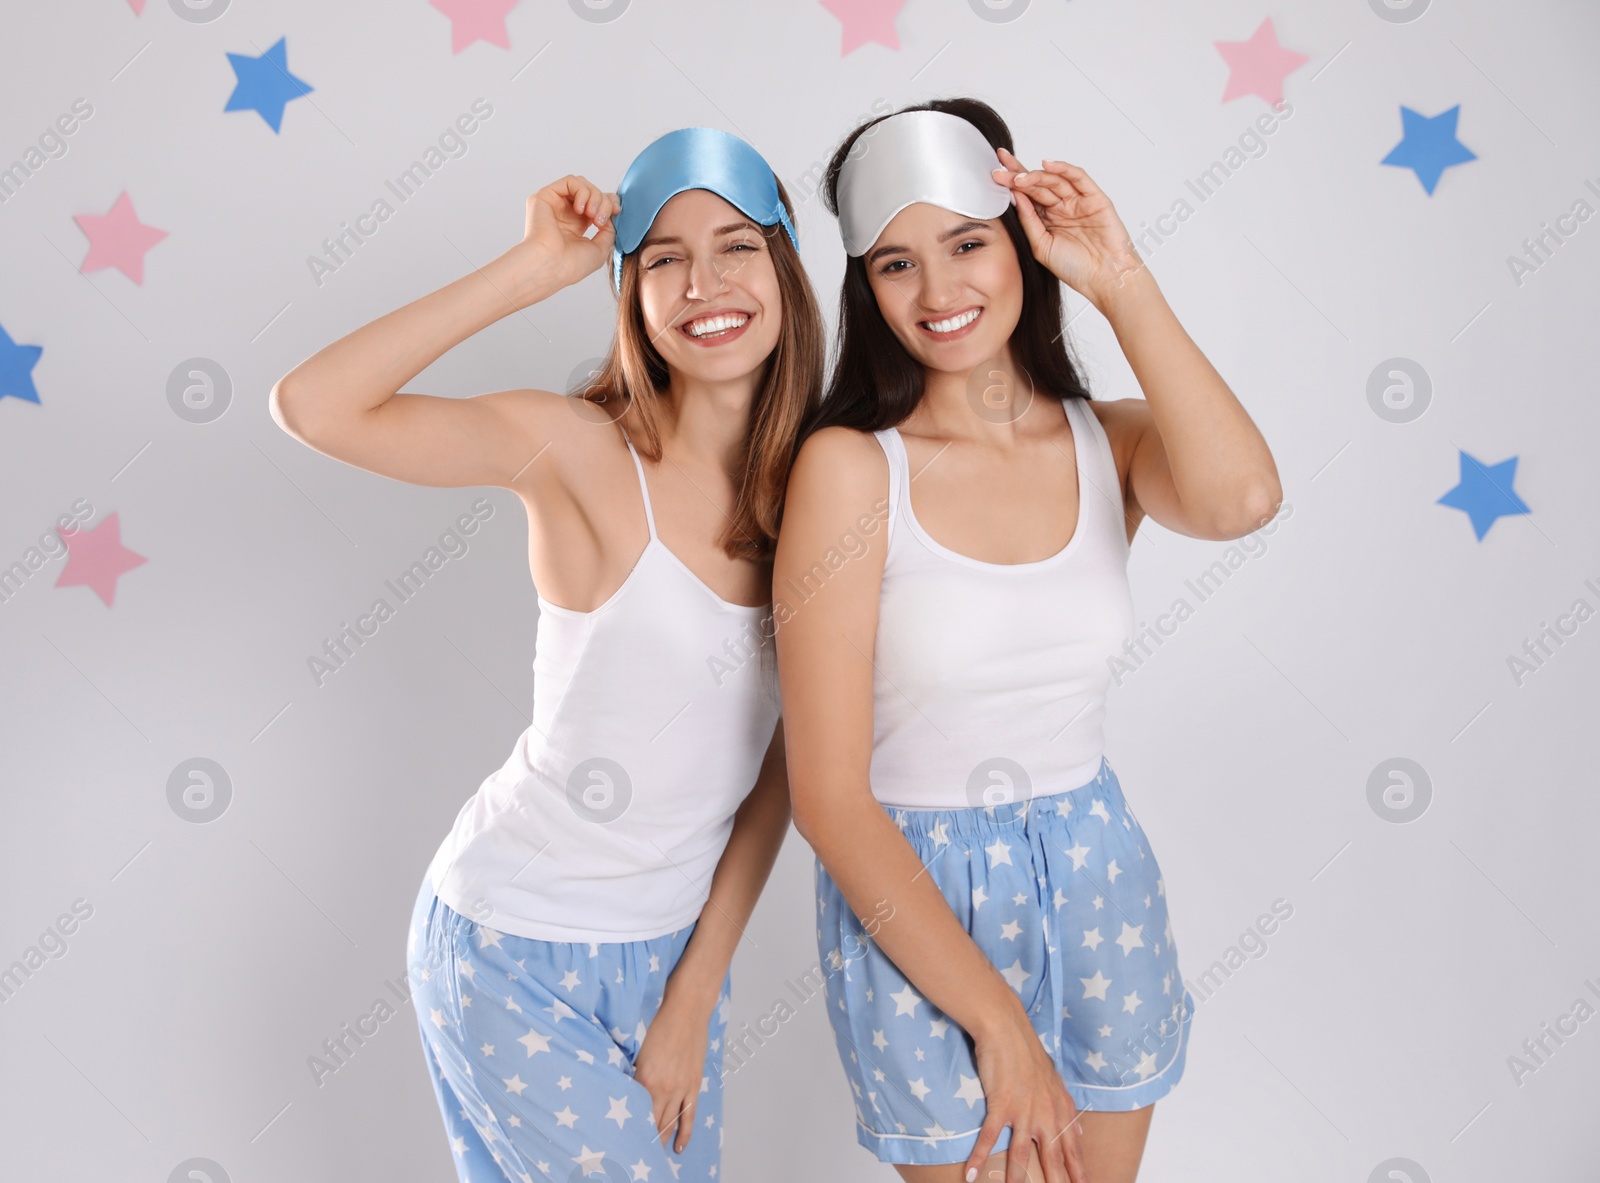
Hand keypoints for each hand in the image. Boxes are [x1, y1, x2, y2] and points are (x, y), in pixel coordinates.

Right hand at [512, 174, 619, 293]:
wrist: (551, 266)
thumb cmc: (572, 265)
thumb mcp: (601, 248)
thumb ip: (609, 229)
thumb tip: (613, 214)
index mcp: (576, 225)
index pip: (596, 203)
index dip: (610, 202)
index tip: (617, 211)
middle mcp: (564, 213)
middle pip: (592, 192)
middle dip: (604, 201)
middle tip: (601, 220)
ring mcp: (554, 204)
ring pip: (582, 184)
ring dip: (594, 196)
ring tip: (592, 215)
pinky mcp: (544, 196)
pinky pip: (570, 181)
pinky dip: (582, 191)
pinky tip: (581, 210)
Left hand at [632, 991, 712, 1155]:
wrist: (686, 1010)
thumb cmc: (660, 1026)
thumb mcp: (640, 1052)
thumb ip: (635, 1075)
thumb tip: (628, 1092)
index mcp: (644, 1079)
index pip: (634, 1114)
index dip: (628, 1130)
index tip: (621, 1143)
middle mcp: (662, 1088)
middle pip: (651, 1123)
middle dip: (643, 1141)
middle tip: (635, 1155)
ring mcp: (680, 1089)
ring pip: (669, 1124)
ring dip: (660, 1141)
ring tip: (652, 1157)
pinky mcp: (693, 1085)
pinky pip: (688, 1116)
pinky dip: (684, 1134)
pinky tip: (678, 1148)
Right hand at [964, 1004, 1089, 1182]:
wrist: (1007, 1028)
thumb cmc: (1028, 1052)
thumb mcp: (1055, 1081)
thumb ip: (1067, 1108)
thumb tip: (1079, 1131)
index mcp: (1059, 1109)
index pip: (1072, 1149)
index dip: (1078, 1172)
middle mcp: (1045, 1113)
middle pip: (1053, 1158)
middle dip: (1058, 1182)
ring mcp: (1023, 1110)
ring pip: (1022, 1154)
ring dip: (1017, 1178)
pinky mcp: (1001, 1104)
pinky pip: (990, 1137)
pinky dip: (979, 1157)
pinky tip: (972, 1175)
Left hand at [990, 146, 1142, 313]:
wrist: (1104, 279)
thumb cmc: (1075, 268)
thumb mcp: (1041, 246)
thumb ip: (1028, 221)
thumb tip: (1015, 197)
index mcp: (1047, 219)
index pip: (1026, 195)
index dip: (1011, 183)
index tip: (995, 175)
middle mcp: (1061, 207)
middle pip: (1037, 184)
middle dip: (1018, 175)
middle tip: (1000, 169)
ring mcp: (1078, 201)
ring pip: (1055, 180)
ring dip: (1036, 175)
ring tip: (1019, 175)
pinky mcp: (1095, 198)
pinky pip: (1079, 178)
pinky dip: (1064, 169)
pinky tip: (1048, 165)